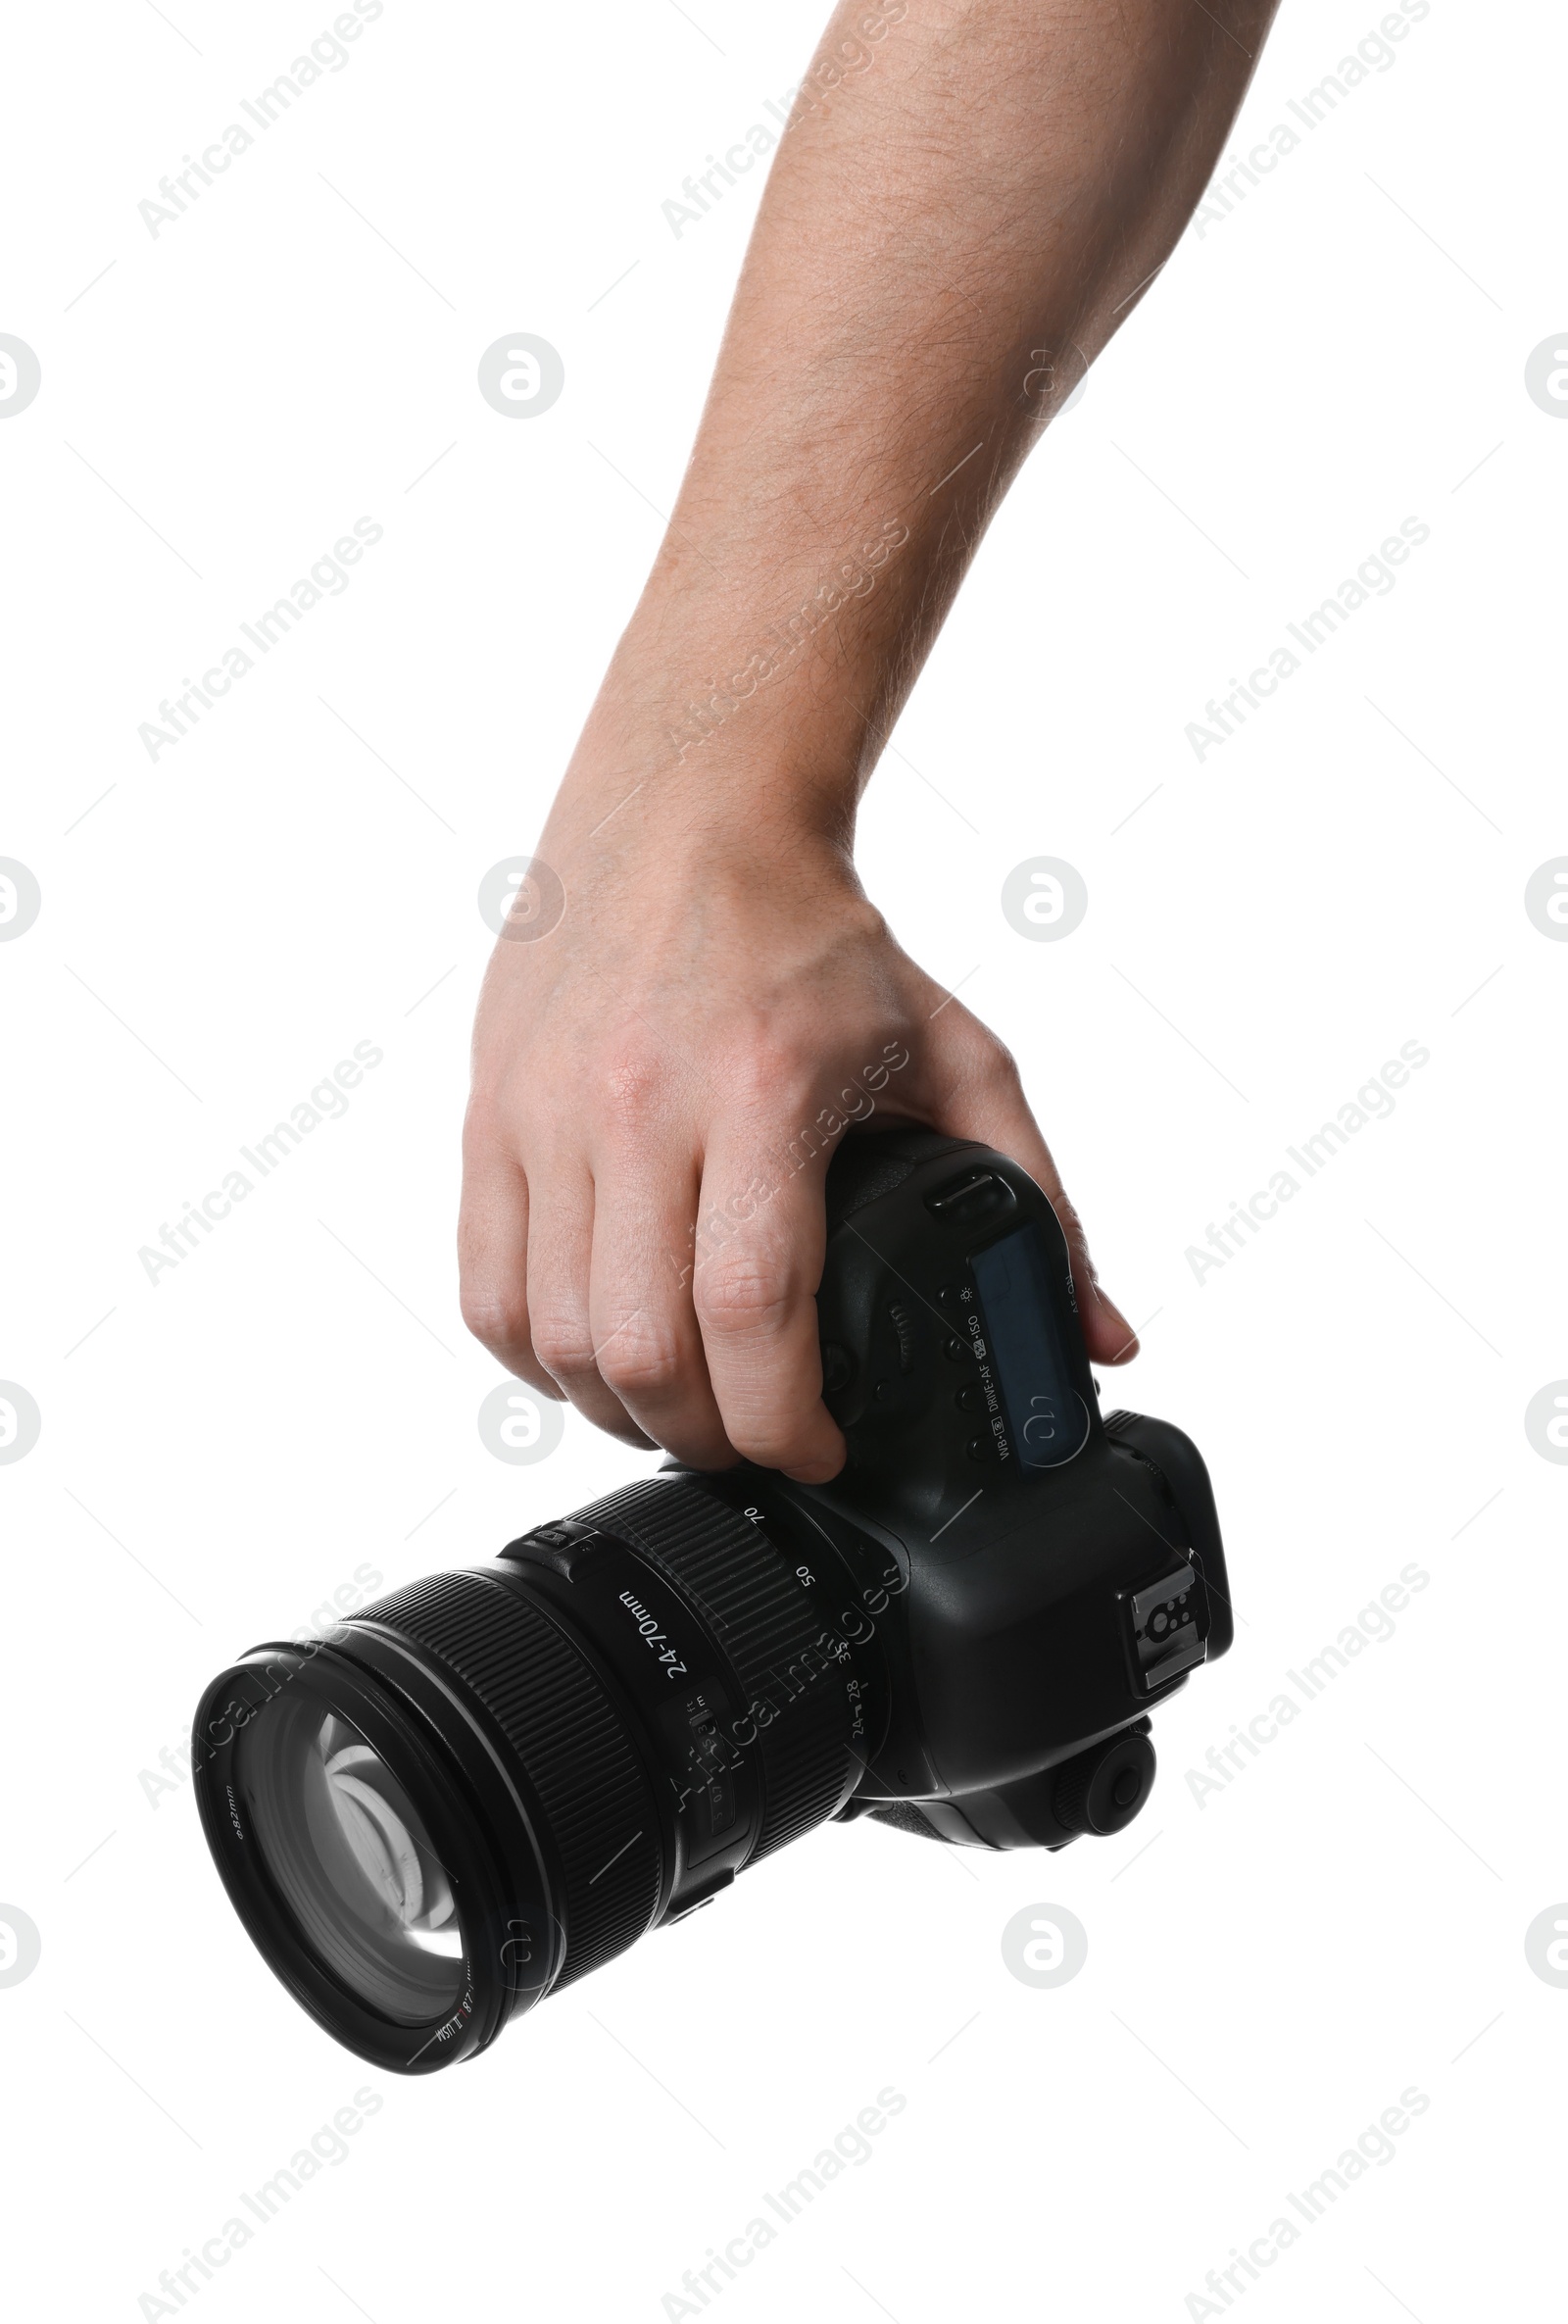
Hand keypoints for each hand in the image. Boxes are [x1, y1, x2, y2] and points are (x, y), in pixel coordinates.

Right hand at [458, 775, 1137, 1484]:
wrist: (687, 818)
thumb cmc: (817, 940)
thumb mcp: (955, 1053)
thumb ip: (1036, 1197)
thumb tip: (1096, 1337)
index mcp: (762, 1088)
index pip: (750, 1307)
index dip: (782, 1420)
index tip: (818, 1450)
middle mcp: (637, 1103)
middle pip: (640, 1348)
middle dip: (706, 1436)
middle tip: (753, 1440)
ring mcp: (546, 1113)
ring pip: (555, 1337)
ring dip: (620, 1410)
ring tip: (682, 1410)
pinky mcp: (492, 1118)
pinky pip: (487, 1289)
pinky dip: (537, 1360)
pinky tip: (595, 1362)